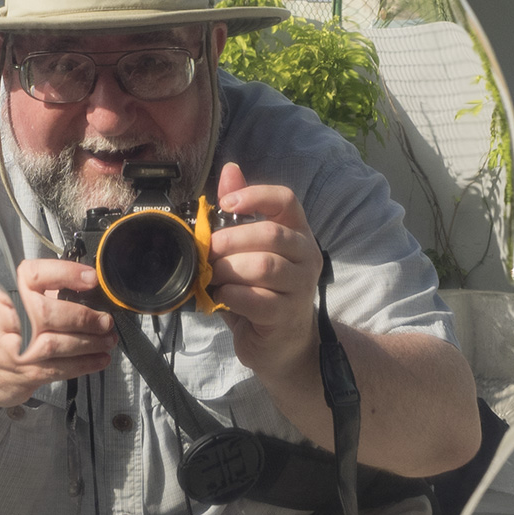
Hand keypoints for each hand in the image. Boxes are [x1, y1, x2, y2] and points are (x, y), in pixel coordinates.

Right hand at [0, 261, 117, 413]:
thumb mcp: (2, 303)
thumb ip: (36, 294)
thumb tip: (81, 285)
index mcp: (0, 298)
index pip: (35, 276)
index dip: (66, 273)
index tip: (91, 278)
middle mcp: (4, 323)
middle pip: (49, 314)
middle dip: (83, 318)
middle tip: (104, 320)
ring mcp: (13, 353)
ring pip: (58, 345)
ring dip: (90, 343)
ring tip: (107, 338)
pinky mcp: (23, 376)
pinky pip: (60, 369)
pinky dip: (84, 364)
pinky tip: (99, 358)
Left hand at [206, 162, 321, 379]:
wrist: (284, 345)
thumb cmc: (263, 291)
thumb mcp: (250, 249)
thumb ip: (240, 210)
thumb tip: (230, 169)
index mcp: (297, 232)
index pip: (286, 200)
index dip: (255, 195)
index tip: (225, 202)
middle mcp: (306, 255)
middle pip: (271, 234)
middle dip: (231, 240)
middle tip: (207, 250)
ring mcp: (301, 287)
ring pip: (264, 266)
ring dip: (229, 269)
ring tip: (212, 276)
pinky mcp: (287, 315)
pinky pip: (256, 299)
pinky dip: (231, 295)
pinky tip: (222, 297)